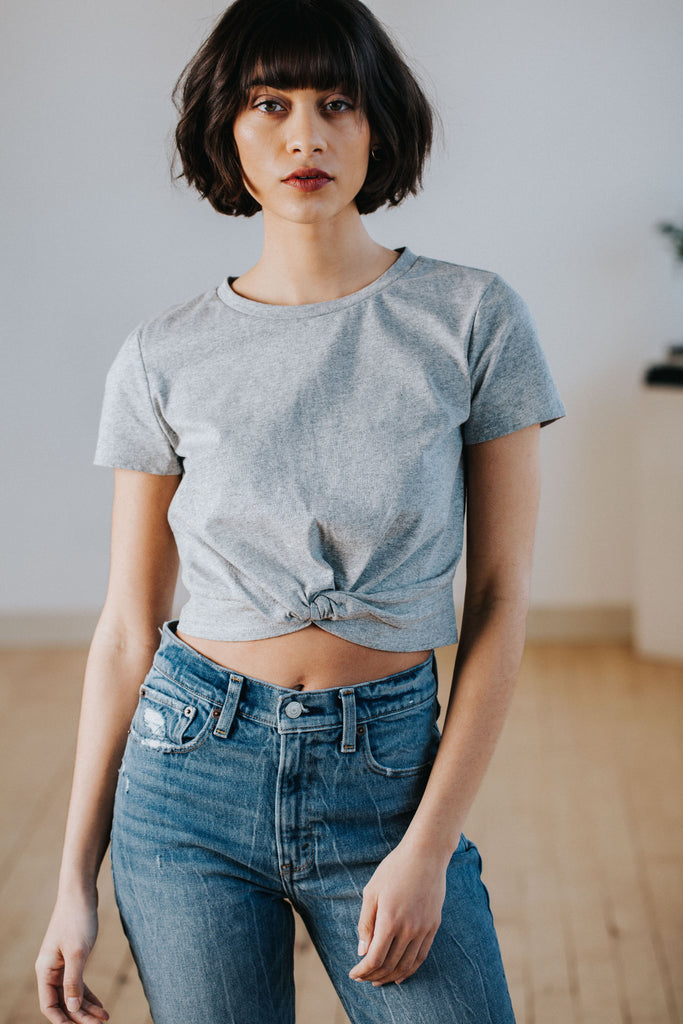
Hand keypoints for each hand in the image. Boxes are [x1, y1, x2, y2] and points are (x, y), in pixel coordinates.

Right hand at [35, 892, 108, 1022]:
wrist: (81, 893)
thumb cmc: (77, 919)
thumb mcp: (78, 952)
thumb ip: (73, 981)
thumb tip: (71, 1009)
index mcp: (45, 970)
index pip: (49, 1005)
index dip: (62, 1020)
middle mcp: (50, 970)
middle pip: (62, 1002)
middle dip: (80, 1016)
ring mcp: (61, 964)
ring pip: (72, 994)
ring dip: (87, 1007)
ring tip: (105, 1017)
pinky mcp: (72, 957)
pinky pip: (78, 983)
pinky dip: (89, 994)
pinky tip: (100, 1004)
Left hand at [348, 838, 448, 986]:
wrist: (425, 855)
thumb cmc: (394, 869)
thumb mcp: (371, 892)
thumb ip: (366, 923)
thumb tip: (362, 952)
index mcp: (390, 920)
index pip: (375, 958)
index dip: (363, 971)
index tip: (353, 974)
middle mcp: (409, 929)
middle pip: (390, 965)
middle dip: (374, 976)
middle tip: (363, 978)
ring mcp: (423, 929)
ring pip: (407, 965)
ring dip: (391, 977)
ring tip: (379, 980)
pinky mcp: (433, 926)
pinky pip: (422, 956)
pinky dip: (410, 969)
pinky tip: (401, 975)